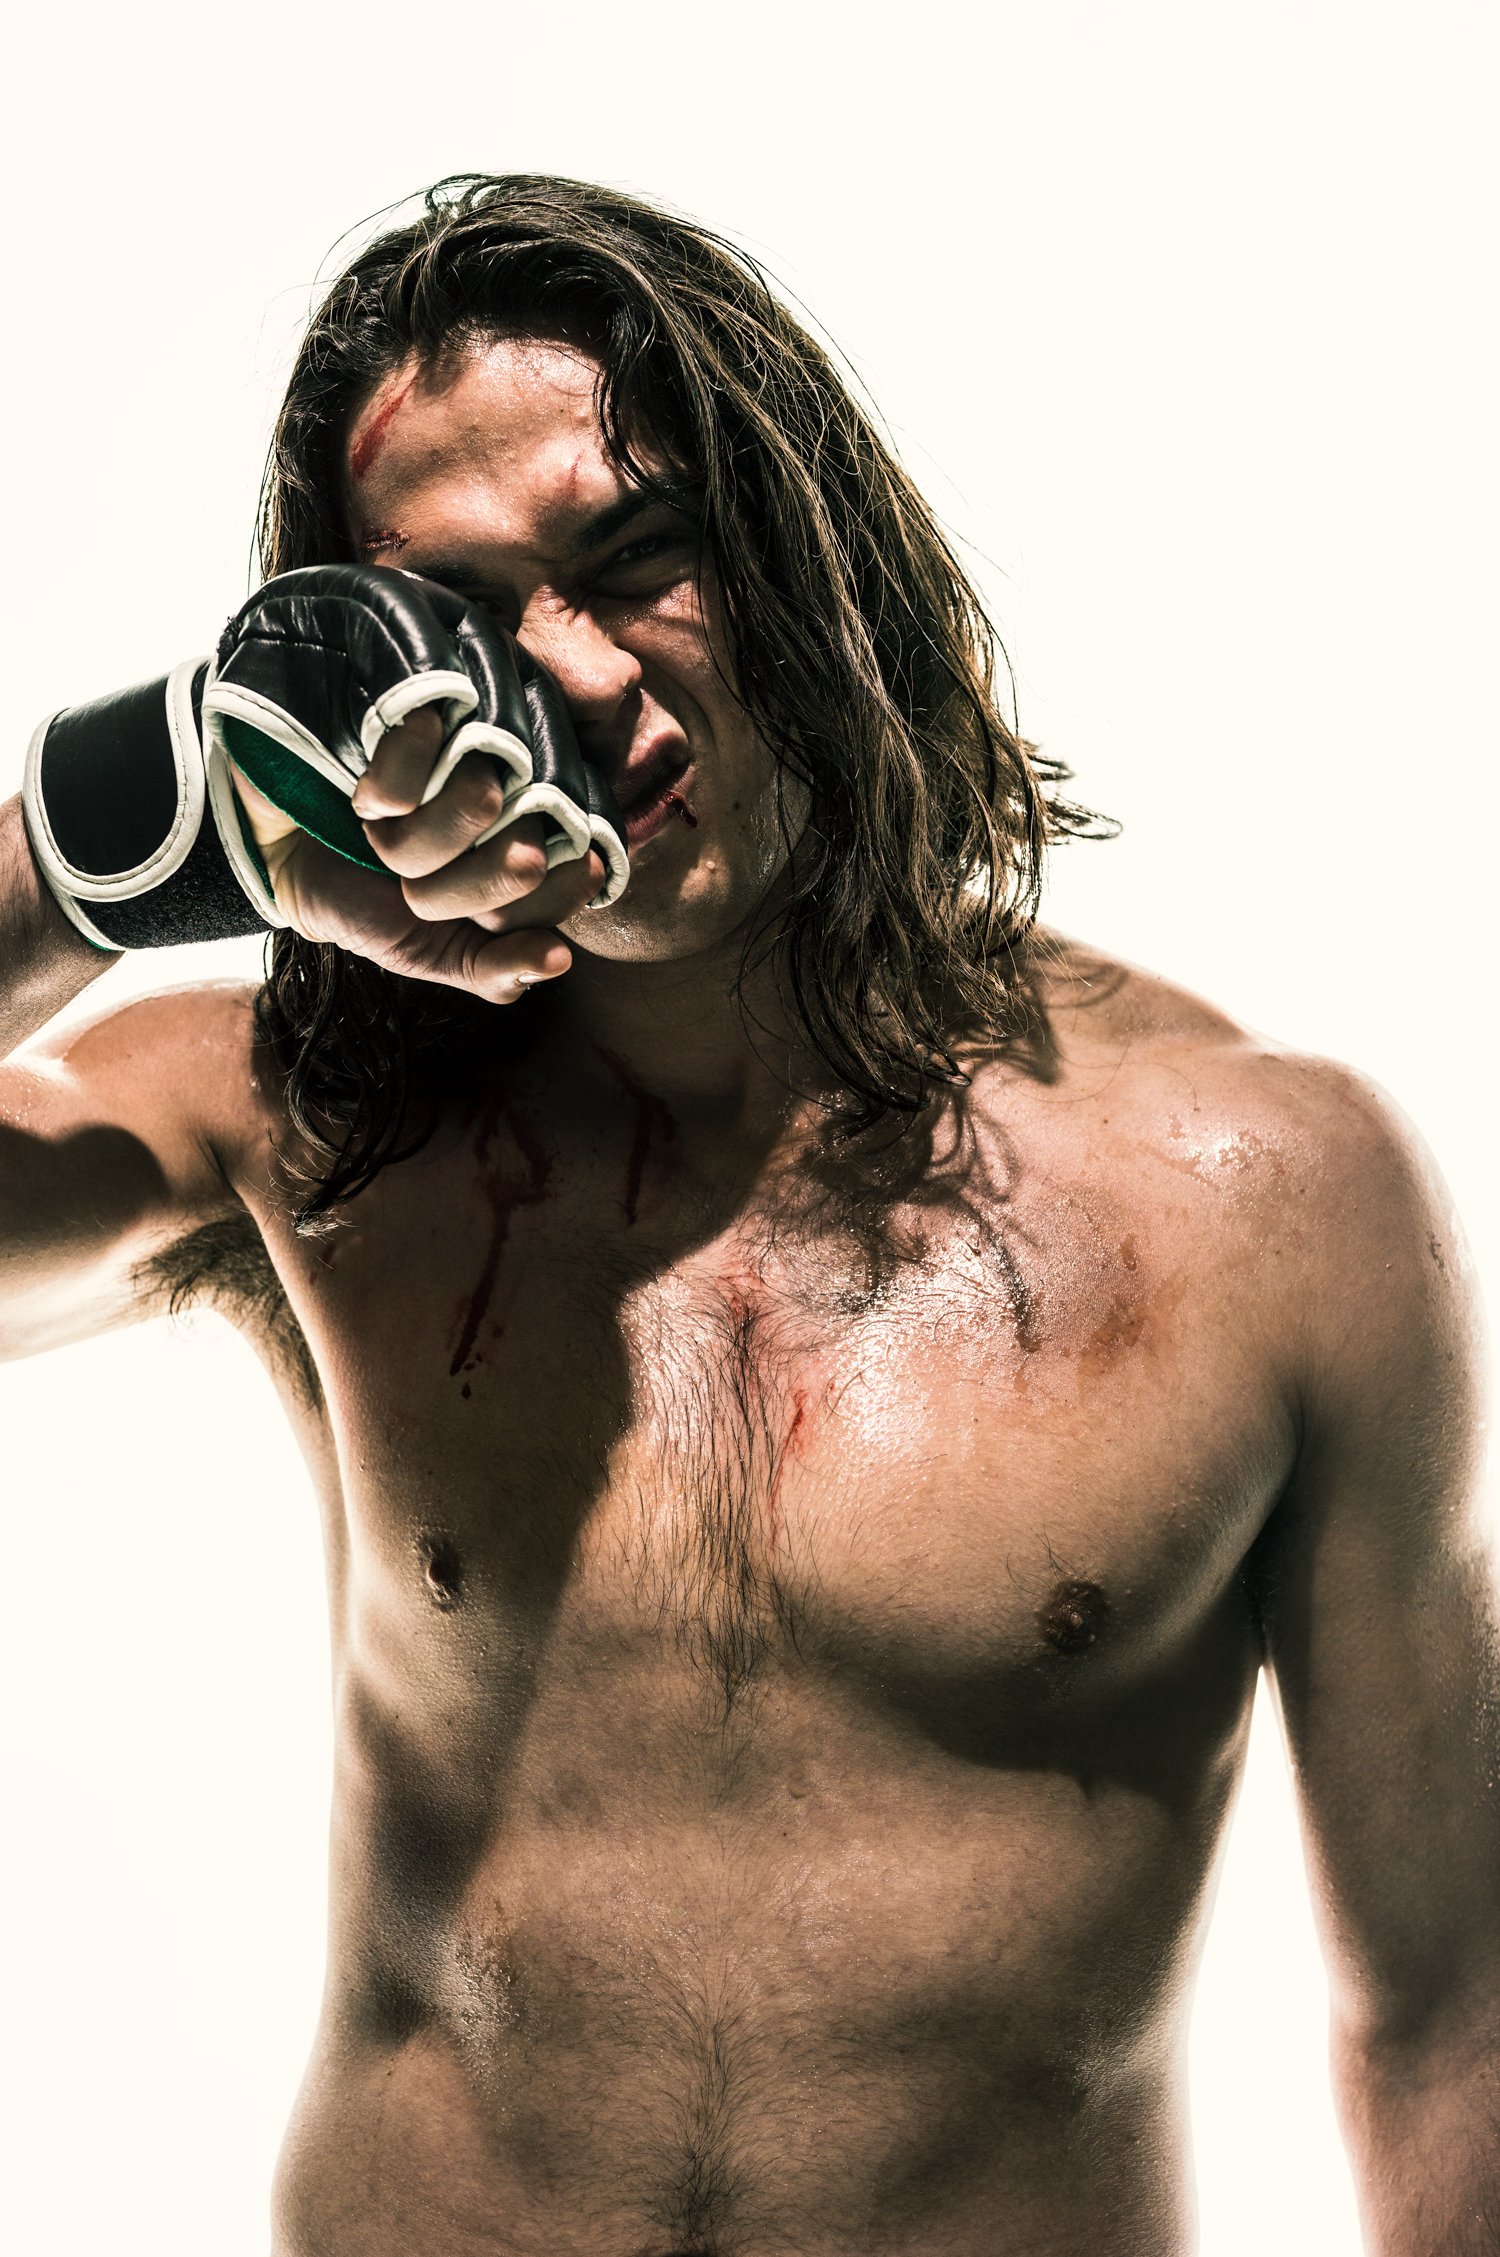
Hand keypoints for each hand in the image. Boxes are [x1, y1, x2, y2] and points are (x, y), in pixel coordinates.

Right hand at [229, 710, 605, 1004]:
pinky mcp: (426, 689)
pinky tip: (366, 793)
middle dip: (459, 889)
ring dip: (415, 840)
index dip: (521, 913)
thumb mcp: (429, 952)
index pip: (576, 877)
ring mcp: (477, 727)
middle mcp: (521, 778)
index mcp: (535, 838)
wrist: (274, 843)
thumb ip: (494, 970)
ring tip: (378, 832)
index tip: (475, 921)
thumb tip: (558, 959)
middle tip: (411, 881)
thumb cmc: (363, 896)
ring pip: (482, 798)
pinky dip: (388, 785)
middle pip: (530, 846)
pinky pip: (429, 740)